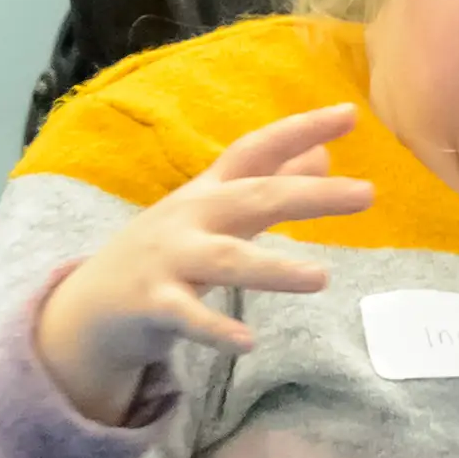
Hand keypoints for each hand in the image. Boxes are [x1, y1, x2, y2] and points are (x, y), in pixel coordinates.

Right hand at [35, 105, 373, 421]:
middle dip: (308, 196)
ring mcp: (169, 259)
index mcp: (209, 192)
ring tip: (321, 278)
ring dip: (272, 269)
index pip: (257, 151)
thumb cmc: (168, 253)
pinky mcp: (152, 304)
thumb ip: (268, 184)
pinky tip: (247, 344)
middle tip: (367, 194)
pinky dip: (215, 330)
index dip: (299, 129)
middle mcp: (190, 217)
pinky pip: (186, 317)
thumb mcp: (217, 213)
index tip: (350, 113)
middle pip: (253, 198)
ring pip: (225, 260)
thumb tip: (325, 156)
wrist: (91, 306)